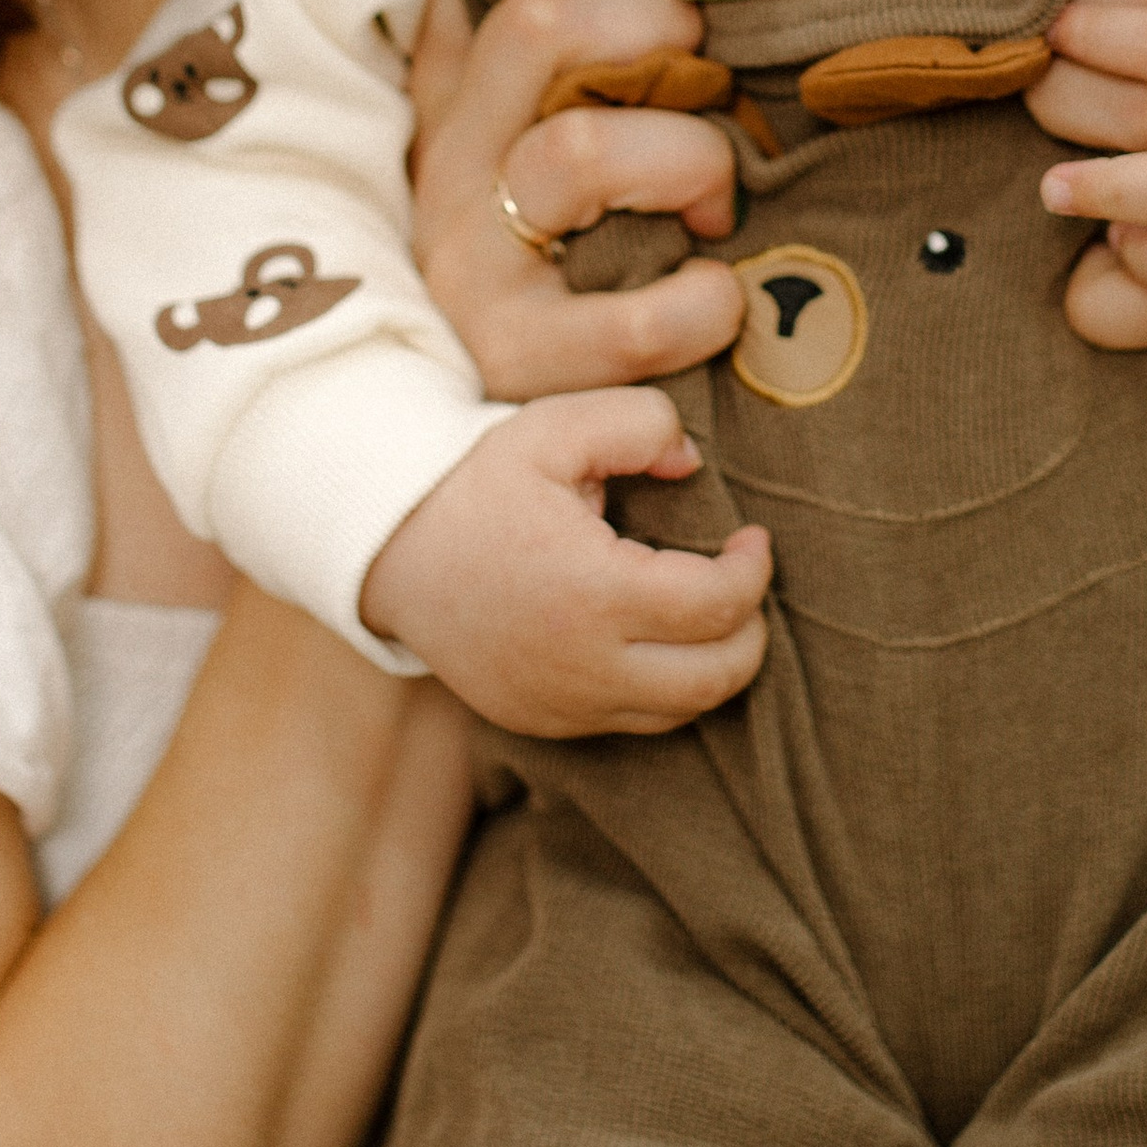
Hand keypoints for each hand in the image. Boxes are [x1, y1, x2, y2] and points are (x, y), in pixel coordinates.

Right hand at [359, 399, 771, 736]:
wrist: (391, 552)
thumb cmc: (478, 486)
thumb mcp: (553, 427)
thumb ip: (639, 423)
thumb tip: (692, 464)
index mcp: (593, 593)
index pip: (719, 606)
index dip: (755, 570)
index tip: (753, 538)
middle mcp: (582, 666)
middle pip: (716, 678)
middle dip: (751, 630)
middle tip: (741, 580)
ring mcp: (561, 705)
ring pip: (681, 712)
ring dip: (713, 664)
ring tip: (706, 608)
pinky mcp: (543, 722)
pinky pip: (632, 723)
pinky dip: (664, 687)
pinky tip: (656, 636)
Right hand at [411, 0, 747, 398]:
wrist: (478, 460)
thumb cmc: (555, 263)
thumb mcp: (544, 144)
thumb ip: (586, 52)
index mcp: (451, 86)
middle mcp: (448, 157)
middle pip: (540, 23)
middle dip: (653, 23)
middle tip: (701, 67)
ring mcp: (471, 257)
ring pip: (583, 151)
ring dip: (689, 160)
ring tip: (718, 201)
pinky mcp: (514, 360)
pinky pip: (629, 320)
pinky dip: (702, 305)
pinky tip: (716, 302)